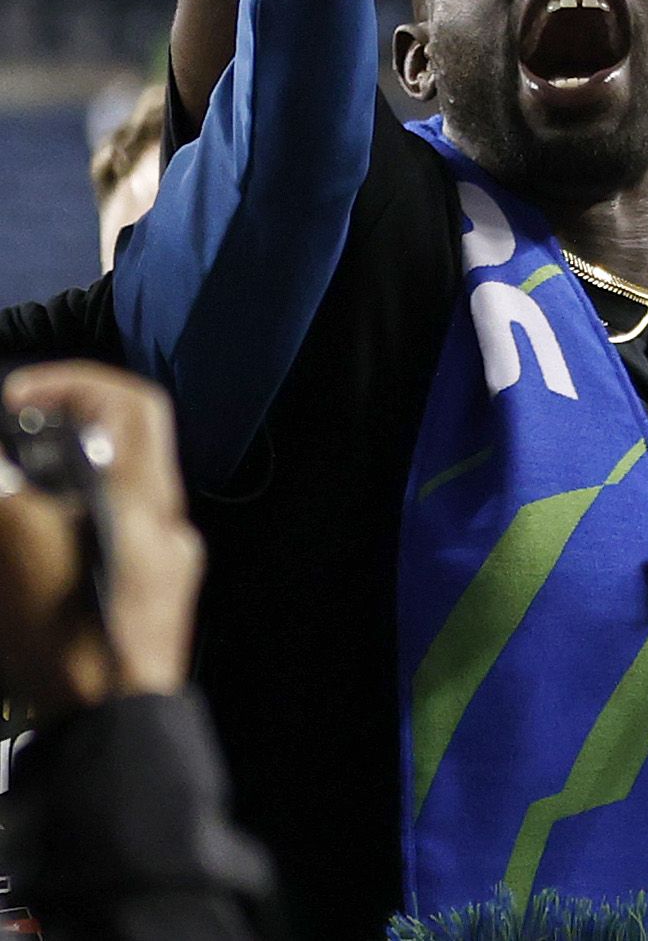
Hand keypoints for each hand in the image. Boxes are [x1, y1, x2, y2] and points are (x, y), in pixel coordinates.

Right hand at [0, 364, 202, 716]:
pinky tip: (23, 552)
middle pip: (121, 450)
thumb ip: (8, 491)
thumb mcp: (17, 547)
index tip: (15, 397)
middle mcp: (166, 524)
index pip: (132, 405)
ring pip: (111, 496)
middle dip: (56, 435)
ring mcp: (165, 565)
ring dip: (56, 485)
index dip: (75, 384)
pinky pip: (110, 539)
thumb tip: (3, 461)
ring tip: (10, 500)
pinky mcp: (150, 601)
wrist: (110, 729)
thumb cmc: (66, 638)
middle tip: (4, 443)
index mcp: (144, 501)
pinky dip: (66, 528)